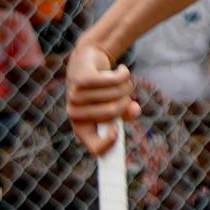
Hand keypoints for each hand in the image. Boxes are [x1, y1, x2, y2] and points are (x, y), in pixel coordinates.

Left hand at [66, 39, 138, 156]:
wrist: (87, 61)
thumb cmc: (103, 90)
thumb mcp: (116, 105)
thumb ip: (126, 113)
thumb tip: (135, 109)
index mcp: (82, 128)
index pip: (95, 148)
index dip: (110, 142)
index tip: (118, 130)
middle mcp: (74, 113)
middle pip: (111, 114)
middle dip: (126, 103)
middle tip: (127, 95)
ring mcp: (75, 96)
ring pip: (113, 95)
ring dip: (126, 86)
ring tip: (124, 81)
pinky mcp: (81, 79)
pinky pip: (111, 81)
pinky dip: (123, 75)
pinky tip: (123, 70)